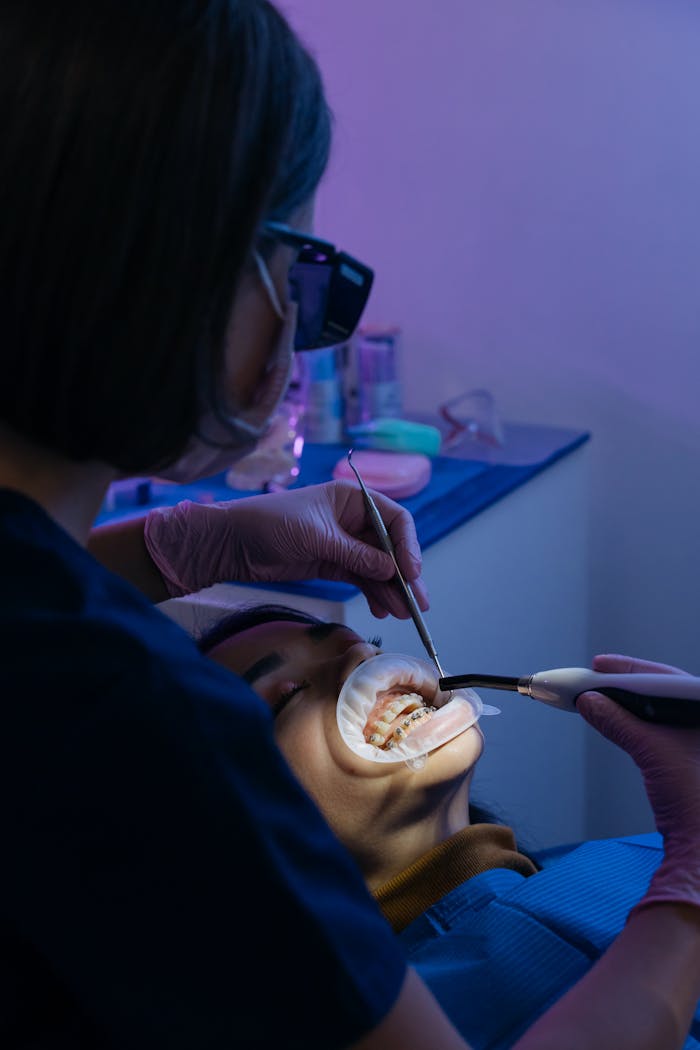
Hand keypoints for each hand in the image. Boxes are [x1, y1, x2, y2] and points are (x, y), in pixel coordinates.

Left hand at [144, 479, 428, 619]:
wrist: (230, 542)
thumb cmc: (270, 523)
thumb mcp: (316, 537)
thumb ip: (355, 554)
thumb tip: (392, 570)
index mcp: (352, 499)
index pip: (394, 519)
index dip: (408, 545)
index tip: (411, 572)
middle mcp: (353, 520)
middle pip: (390, 547)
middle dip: (404, 575)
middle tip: (419, 604)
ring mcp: (343, 544)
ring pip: (377, 568)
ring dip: (391, 590)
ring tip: (403, 613)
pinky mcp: (331, 565)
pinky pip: (361, 579)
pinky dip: (373, 593)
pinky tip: (382, 609)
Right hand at [577, 654, 699, 910]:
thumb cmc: (693, 797)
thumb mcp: (651, 750)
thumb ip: (618, 721)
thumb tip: (588, 701)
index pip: (668, 677)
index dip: (631, 668)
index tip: (600, 664)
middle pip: (663, 691)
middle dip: (626, 684)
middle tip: (594, 677)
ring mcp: (698, 740)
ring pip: (660, 710)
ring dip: (628, 703)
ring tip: (599, 697)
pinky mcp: (690, 758)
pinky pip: (661, 728)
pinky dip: (636, 722)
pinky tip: (616, 721)